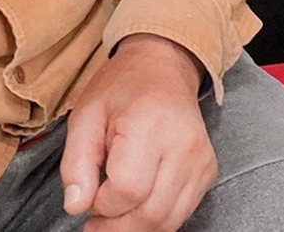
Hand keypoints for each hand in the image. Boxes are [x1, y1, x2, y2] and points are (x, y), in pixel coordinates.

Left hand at [60, 35, 217, 229]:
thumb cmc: (122, 88)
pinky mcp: (208, 172)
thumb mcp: (85, 115)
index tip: (88, 196)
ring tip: (112, 217)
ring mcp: (200, 161)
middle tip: (94, 222)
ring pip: (168, 221)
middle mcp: (183, 146)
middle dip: (116, 228)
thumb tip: (75, 206)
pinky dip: (155, 220)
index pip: (128, 190)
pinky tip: (135, 207)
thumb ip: (76, 163)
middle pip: (151, 214)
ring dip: (135, 228)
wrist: (162, 67)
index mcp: (150, 125)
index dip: (102, 205)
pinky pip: (181, 213)